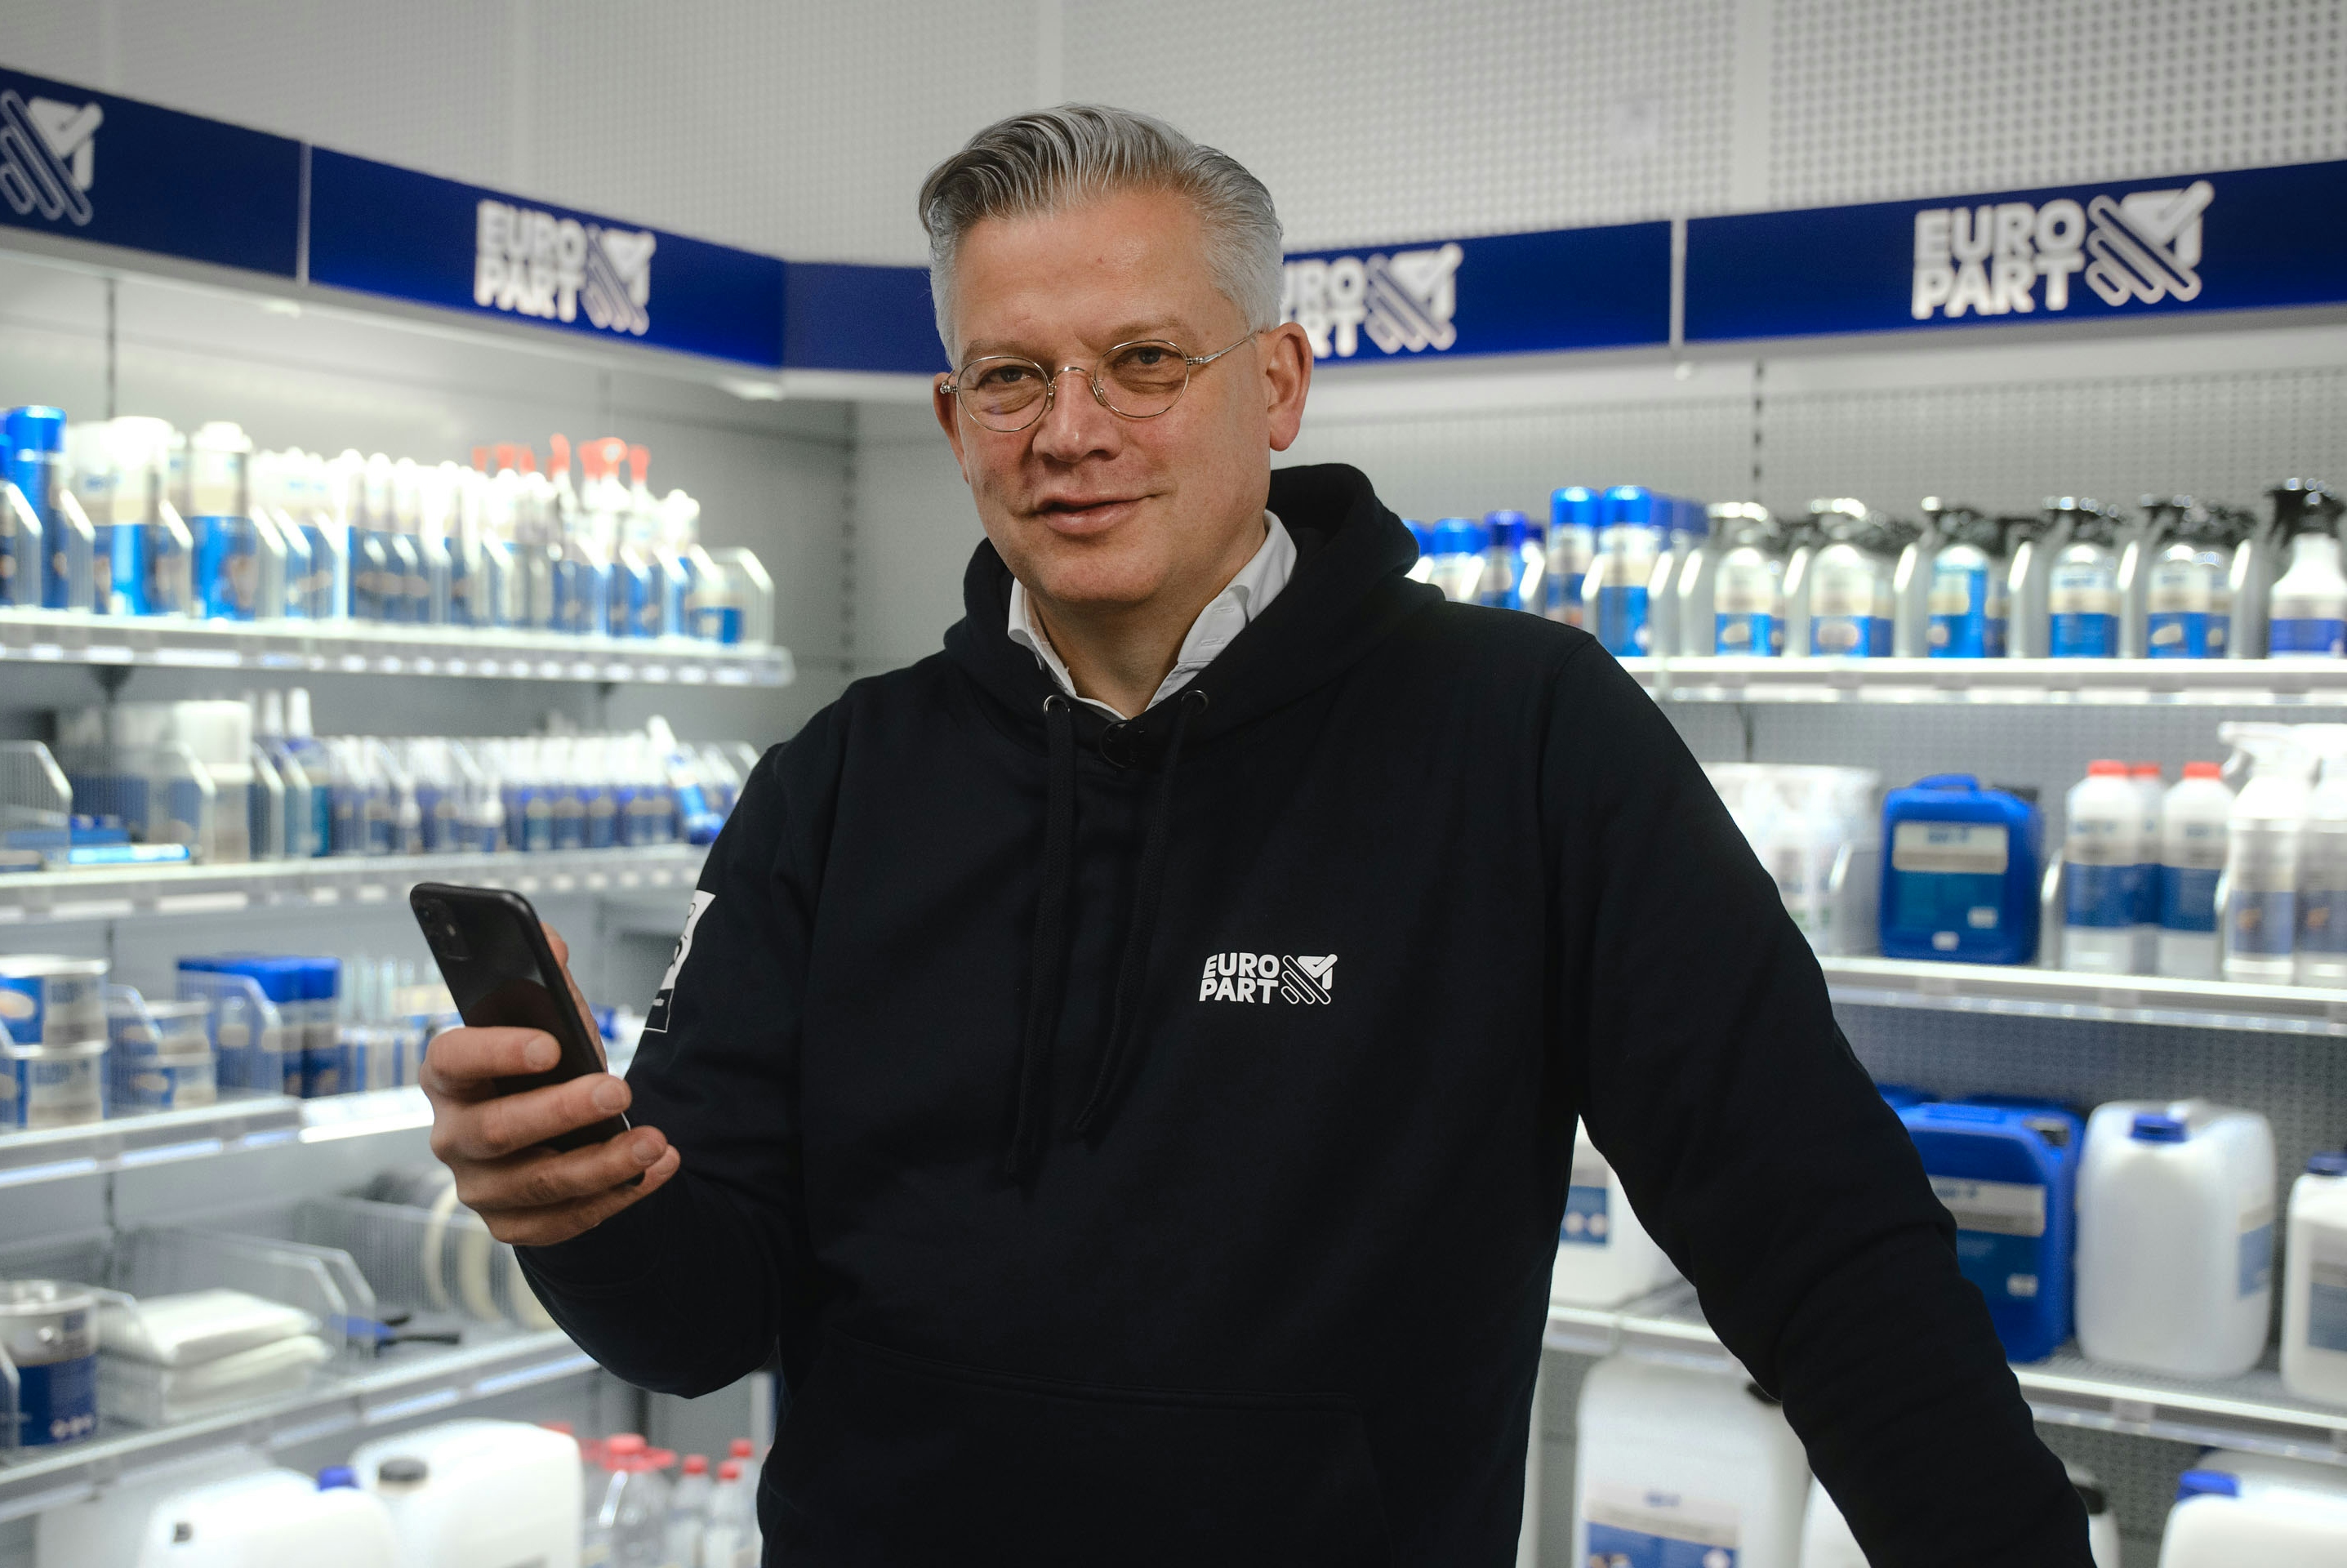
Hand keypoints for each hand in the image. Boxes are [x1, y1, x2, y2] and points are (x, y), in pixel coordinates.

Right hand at [421, 924, 680, 1245]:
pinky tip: (656, 1170)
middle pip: (496, 1130)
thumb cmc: (542, 1073)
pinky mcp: (512, 1225)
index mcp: (448, 1077)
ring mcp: (479, 1186)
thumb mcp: (546, 1025)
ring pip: (537, 1183)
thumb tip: (549, 941)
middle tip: (617, 1089)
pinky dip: (616, 1197)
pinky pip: (564, 1220)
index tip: (551, 1044)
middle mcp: (452, 1135)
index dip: (496, 1052)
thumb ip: (546, 986)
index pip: (453, 1060)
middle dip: (560, 1111)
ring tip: (655, 1142)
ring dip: (602, 1164)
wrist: (548, 1138)